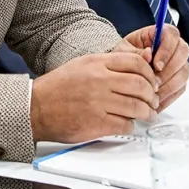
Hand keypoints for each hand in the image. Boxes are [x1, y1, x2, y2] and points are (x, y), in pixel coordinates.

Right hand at [29, 50, 158, 143]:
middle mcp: (100, 81)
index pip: (136, 63)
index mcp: (97, 64)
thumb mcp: (82, 65)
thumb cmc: (57, 87)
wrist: (36, 107)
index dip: (150, 74)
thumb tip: (135, 67)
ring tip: (146, 114)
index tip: (152, 81)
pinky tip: (128, 123)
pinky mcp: (97, 123)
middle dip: (152, 95)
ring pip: (137, 107)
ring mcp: (99, 103)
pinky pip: (125, 124)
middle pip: (141, 85)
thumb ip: (108, 64)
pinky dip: (131, 125)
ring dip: (146, 112)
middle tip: (153, 100)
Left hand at [122, 24, 188, 109]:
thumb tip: (148, 54)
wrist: (120, 73)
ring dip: (170, 84)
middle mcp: (172, 47)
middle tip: (155, 81)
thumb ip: (135, 52)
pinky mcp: (178, 79)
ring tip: (153, 92)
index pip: (172, 34)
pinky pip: (181, 87)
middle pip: (183, 52)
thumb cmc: (123, 58)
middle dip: (170, 69)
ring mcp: (177, 63)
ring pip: (184, 71)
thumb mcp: (123, 52)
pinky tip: (157, 99)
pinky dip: (170, 94)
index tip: (156, 64)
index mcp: (158, 34)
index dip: (167, 49)